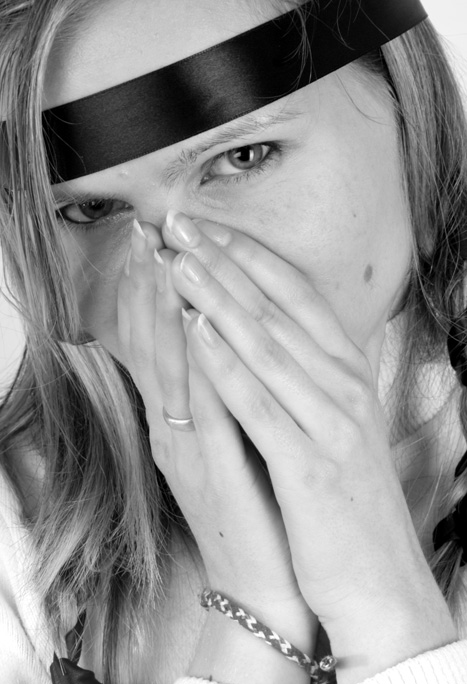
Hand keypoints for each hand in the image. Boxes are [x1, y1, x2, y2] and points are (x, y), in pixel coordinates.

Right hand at [117, 219, 315, 660]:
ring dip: (164, 308)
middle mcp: (171, 426)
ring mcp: (186, 447)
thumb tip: (217, 342)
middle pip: (152, 344)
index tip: (155, 241)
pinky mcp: (213, 469)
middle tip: (149, 230)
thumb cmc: (252, 501)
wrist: (261, 579)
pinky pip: (204, 406)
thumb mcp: (226, 439)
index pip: (156, 342)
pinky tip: (198, 322)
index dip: (150, 291)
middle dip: (151, 285)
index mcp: (176, 418)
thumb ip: (215, 393)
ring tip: (165, 256)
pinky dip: (199, 362)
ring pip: (170, 365)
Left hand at [160, 212, 455, 681]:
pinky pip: (260, 404)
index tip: (206, 225)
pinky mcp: (310, 466)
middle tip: (180, 220)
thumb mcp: (334, 424)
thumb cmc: (345, 499)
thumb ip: (309, 374)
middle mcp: (342, 387)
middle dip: (223, 259)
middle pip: (276, 308)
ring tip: (178, 257)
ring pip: (266, 345)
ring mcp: (330, 423)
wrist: (378, 580)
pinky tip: (195, 329)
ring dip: (218, 296)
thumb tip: (271, 329)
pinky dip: (226, 364)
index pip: (295, 295)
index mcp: (346, 374)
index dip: (247, 254)